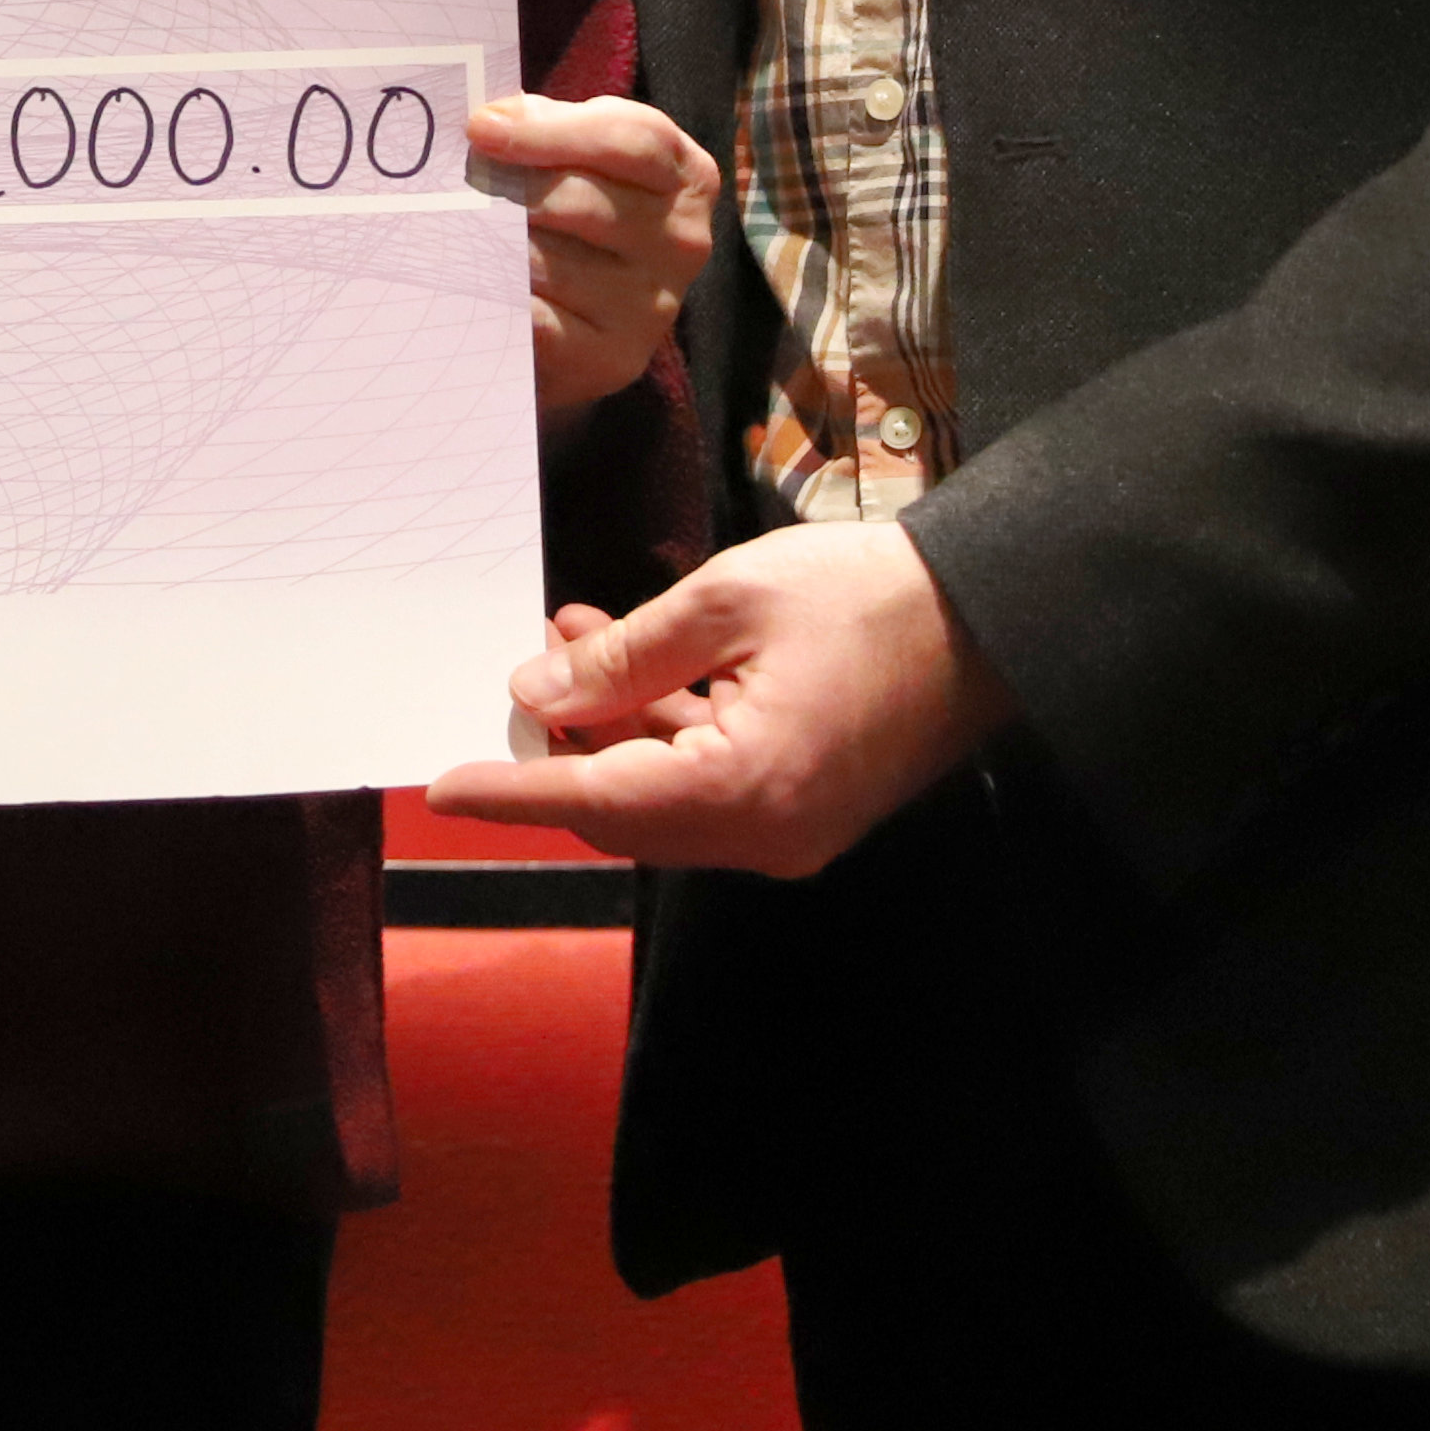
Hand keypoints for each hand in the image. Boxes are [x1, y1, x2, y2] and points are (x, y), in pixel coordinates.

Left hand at [421, 519, 1008, 876]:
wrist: (990, 615)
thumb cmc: (867, 596)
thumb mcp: (726, 601)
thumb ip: (623, 656)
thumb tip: (537, 694)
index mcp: (744, 788)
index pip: (592, 800)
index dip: (510, 791)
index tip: (439, 788)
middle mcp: (764, 834)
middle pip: (620, 811)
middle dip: (558, 746)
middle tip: (519, 667)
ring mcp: (789, 830)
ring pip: (659, 796)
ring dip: (607, 727)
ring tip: (569, 634)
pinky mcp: (804, 807)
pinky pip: (705, 785)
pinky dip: (658, 731)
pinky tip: (628, 656)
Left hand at [471, 90, 717, 412]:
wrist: (590, 320)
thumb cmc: (580, 212)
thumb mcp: (582, 155)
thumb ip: (550, 125)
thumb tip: (491, 121)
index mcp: (687, 175)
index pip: (629, 140)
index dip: (548, 131)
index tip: (479, 128)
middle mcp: (683, 241)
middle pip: (580, 200)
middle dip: (504, 189)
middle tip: (449, 186)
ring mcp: (654, 306)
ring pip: (547, 261)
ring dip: (489, 246)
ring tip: (451, 233)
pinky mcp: (615, 358)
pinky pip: (536, 319)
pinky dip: (496, 298)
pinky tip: (468, 284)